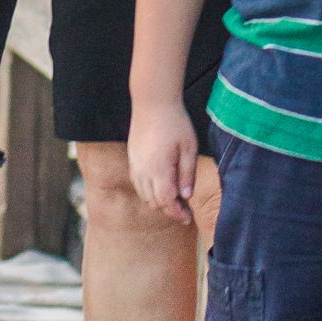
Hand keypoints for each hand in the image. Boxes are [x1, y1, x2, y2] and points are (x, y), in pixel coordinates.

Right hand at [130, 101, 200, 223]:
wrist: (153, 102)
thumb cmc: (175, 122)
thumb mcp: (189, 147)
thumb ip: (188, 174)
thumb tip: (186, 196)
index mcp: (159, 169)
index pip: (167, 202)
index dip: (178, 213)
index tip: (188, 218)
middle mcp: (144, 171)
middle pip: (154, 203)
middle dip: (170, 210)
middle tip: (185, 210)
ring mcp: (135, 166)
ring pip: (145, 196)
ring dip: (159, 202)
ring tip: (174, 199)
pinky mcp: (132, 160)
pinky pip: (138, 185)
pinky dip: (149, 192)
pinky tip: (161, 186)